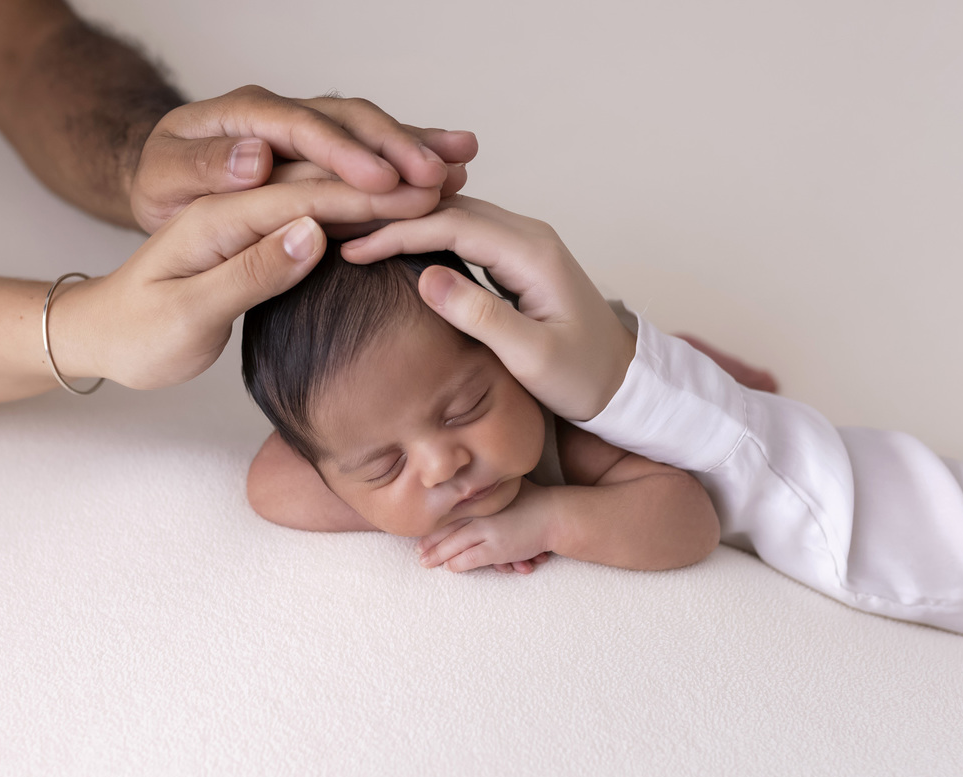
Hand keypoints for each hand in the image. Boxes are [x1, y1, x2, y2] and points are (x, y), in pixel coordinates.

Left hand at [50, 179, 440, 388]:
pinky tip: (412, 189)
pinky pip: (330, 191)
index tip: (418, 197)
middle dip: (392, 166)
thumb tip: (312, 232)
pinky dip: (374, 186)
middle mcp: (239, 191)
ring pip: (336, 170)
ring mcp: (254, 199)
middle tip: (451, 176)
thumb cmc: (137, 328)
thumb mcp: (183, 312)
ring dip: (393, 164)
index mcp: (218, 209)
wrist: (102, 327)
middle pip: (327, 166)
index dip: (364, 191)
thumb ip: (247, 271)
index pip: (303, 190)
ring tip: (450, 167)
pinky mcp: (266, 217)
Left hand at [130, 85, 477, 231]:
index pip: (300, 127)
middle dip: (395, 147)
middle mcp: (282, 111)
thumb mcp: (162, 182)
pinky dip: (413, 153)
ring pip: (370, 127)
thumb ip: (205, 171)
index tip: (381, 179)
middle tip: (435, 178)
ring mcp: (308, 126)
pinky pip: (374, 145)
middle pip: (347, 120)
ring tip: (463, 163)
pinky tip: (452, 163)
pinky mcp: (325, 148)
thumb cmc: (160, 188)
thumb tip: (256, 159)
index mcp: (240, 115)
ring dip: (417, 146)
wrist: (161, 181)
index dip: (343, 153)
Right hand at [341, 197, 635, 420]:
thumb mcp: (531, 357)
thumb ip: (481, 316)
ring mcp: (524, 243)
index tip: (351, 248)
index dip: (397, 232)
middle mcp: (529, 236)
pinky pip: (465, 232)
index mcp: (533, 253)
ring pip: (456, 214)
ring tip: (357, 232)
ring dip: (408, 221)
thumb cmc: (582, 377)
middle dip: (394, 215)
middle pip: (450, 207)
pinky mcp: (518, 258)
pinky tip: (396, 245)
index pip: (452, 224)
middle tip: (339, 228)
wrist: (623, 383)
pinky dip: (427, 234)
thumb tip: (424, 277)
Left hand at [416, 479, 556, 572]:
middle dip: (430, 543)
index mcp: (481, 501)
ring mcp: (486, 531)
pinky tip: (450, 567)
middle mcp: (479, 514)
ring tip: (425, 563)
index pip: (450, 514)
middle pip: (446, 529)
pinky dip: (457, 564)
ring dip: (438, 556)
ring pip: (452, 546)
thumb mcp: (509, 491)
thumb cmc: (536, 501)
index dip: (434, 526)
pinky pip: (469, 559)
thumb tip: (486, 486)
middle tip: (417, 553)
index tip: (422, 534)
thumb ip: (494, 491)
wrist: (555, 514)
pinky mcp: (495, 548)